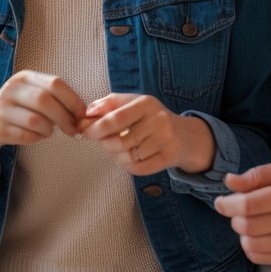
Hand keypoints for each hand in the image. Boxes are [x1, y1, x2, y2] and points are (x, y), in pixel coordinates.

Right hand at [0, 69, 85, 147]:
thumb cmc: (19, 107)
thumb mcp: (32, 93)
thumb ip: (54, 98)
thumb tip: (83, 114)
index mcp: (24, 77)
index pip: (55, 84)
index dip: (73, 100)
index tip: (83, 115)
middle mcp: (11, 89)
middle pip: (45, 101)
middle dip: (65, 118)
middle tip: (74, 130)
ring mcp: (1, 109)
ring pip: (36, 121)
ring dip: (49, 130)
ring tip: (48, 131)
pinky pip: (26, 136)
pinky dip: (36, 138)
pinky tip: (36, 136)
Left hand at [79, 93, 213, 175]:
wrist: (184, 135)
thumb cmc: (150, 118)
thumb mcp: (133, 103)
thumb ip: (108, 105)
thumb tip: (86, 114)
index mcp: (146, 102)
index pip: (115, 119)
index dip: (96, 128)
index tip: (85, 132)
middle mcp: (158, 119)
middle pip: (119, 142)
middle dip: (105, 145)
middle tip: (104, 142)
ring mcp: (165, 139)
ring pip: (128, 157)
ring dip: (117, 157)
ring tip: (119, 150)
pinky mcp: (169, 157)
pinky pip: (138, 169)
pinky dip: (129, 166)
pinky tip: (131, 159)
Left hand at [214, 158, 270, 263]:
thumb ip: (260, 174)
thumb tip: (230, 181)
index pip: (249, 205)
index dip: (228, 204)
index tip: (221, 201)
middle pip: (247, 226)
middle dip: (234, 217)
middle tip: (237, 210)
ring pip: (252, 244)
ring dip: (242, 233)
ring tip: (249, 222)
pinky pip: (262, 258)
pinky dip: (252, 248)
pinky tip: (258, 236)